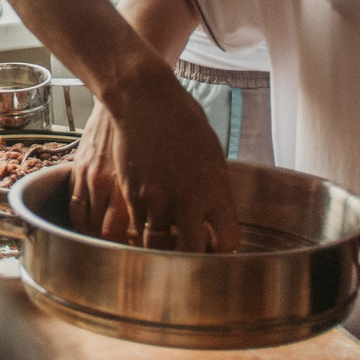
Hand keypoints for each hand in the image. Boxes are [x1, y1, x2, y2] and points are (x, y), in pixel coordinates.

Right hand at [68, 71, 238, 251]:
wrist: (144, 100)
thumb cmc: (182, 120)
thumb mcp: (212, 154)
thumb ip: (215, 190)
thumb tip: (215, 216)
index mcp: (215, 189)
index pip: (228, 240)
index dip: (224, 249)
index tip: (219, 248)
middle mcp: (188, 200)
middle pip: (192, 253)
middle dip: (194, 259)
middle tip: (192, 257)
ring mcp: (157, 201)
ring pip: (160, 249)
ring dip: (164, 251)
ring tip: (167, 247)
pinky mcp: (131, 197)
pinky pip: (137, 232)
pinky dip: (141, 236)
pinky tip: (145, 230)